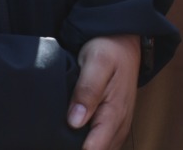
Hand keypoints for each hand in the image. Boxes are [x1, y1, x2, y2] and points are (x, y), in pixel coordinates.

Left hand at [68, 34, 141, 149]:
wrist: (123, 42)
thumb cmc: (109, 50)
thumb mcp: (96, 62)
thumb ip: (87, 90)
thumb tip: (75, 121)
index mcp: (114, 113)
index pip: (94, 149)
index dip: (75, 148)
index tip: (59, 140)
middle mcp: (120, 125)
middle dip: (78, 147)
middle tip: (58, 136)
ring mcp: (119, 126)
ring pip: (101, 149)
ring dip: (84, 145)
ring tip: (65, 135)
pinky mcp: (115, 124)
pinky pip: (104, 144)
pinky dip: (91, 142)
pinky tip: (76, 134)